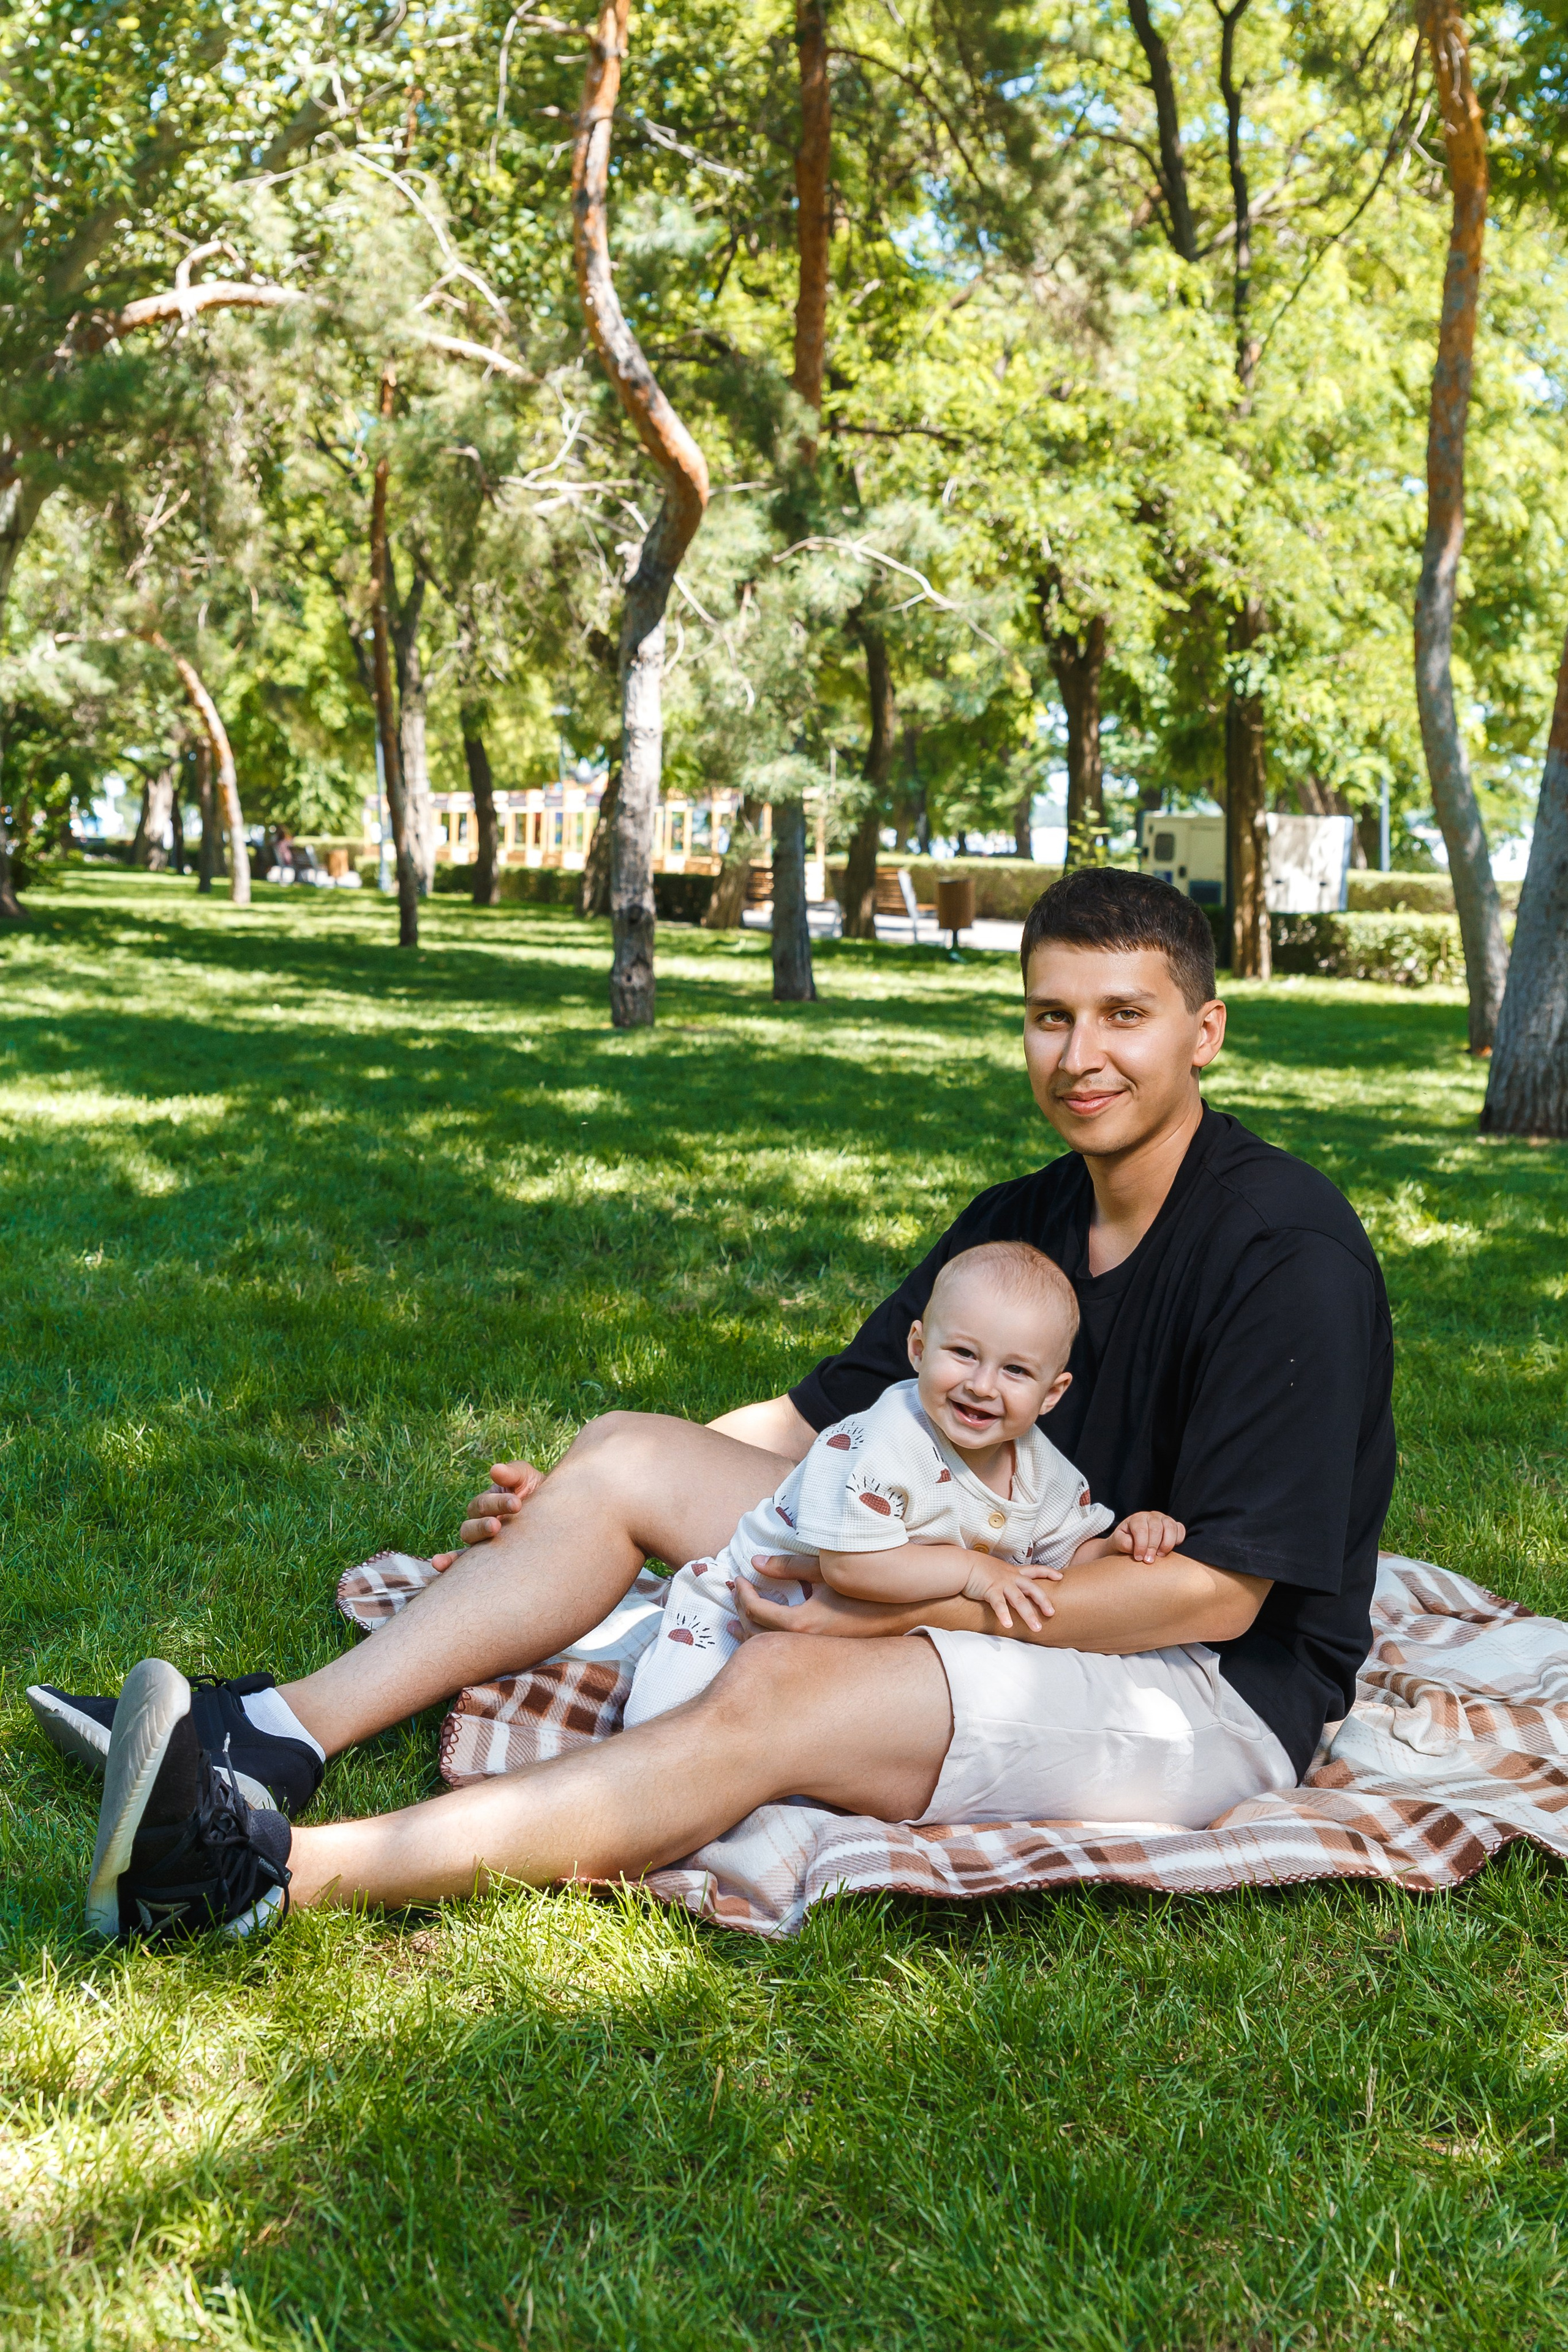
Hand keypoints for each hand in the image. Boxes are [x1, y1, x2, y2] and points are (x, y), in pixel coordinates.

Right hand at [430, 1460, 545, 1571]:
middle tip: (497, 1525)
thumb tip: (495, 1470)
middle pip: (470, 1526)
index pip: (483, 1504)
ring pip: (467, 1543)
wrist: (558, 1521)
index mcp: (488, 1504)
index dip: (497, 1503)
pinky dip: (449, 1564)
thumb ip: (512, 1474)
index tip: (518, 1503)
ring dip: (474, 1542)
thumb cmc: (541, 1496)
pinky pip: (462, 1565)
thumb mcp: (528, 1479)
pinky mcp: (486, 1562)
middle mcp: (480, 1524)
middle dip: (483, 1524)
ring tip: (489, 1538)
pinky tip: (438, 1564)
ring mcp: (482, 1544)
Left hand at [736, 1572, 911, 1639]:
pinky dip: (768, 1640)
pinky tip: (768, 1632)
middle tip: (733, 1594)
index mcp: (800, 1623)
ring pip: (769, 1649)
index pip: (755, 1610)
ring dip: (749, 1634)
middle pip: (756, 1633)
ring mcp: (813, 1652)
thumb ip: (788, 1566)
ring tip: (736, 1624)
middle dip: (740, 1613)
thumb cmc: (864, 1587)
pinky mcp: (822, 1654)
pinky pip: (785, 1651)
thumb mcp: (825, 1570)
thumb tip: (756, 1561)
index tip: (739, 1578)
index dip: (742, 1593)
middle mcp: (803, 1644)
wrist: (902, 1611)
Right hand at [961, 1558, 1059, 1632]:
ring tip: (1037, 1629)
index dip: (1048, 1572)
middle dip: (1043, 1601)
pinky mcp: (990, 1590)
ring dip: (1029, 1615)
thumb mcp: (994, 1570)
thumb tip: (1007, 1587)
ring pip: (1020, 1600)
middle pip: (1032, 1588)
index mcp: (1012, 1572)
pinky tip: (1008, 1625)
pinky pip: (999, 1605)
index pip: (1034, 1570)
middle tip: (1052, 1613)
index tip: (1060, 1576)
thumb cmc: (975, 1568)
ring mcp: (1001, 1584)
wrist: (960, 1564)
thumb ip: (1003, 1578)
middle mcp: (1010, 1577)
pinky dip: (1004, 1615)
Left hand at [1111, 1510, 1186, 1564]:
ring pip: (1170, 1527)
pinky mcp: (1174, 1526)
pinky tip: (1170, 1550)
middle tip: (1149, 1560)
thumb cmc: (1125, 1542)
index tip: (1139, 1558)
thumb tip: (1134, 1546)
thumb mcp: (1118, 1542)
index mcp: (1137, 1518)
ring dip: (1167, 1543)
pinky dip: (1178, 1539)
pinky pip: (1180, 1529)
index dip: (1141, 1545)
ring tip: (1160, 1556)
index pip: (1141, 1529)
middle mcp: (1151, 1516)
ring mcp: (1164, 1519)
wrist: (1131, 1541)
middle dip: (1153, 1547)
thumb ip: (1123, 1543)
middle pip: (1156, 1529)